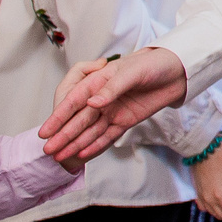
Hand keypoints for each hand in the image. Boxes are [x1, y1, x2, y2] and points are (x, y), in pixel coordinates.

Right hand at [40, 47, 188, 164]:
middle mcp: (102, 98)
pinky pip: (107, 135)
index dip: (58, 117)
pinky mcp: (125, 121)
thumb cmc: (152, 64)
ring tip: (60, 157)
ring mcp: (112, 111)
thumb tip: (92, 104)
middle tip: (48, 151)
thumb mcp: (131, 72)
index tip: (45, 132)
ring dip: (75, 143)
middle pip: (78, 120)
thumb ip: (111, 88)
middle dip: (62, 135)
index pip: (74, 102)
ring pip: (90, 130)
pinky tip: (83, 153)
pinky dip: (95, 144)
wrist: (176, 71)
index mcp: (98, 81)